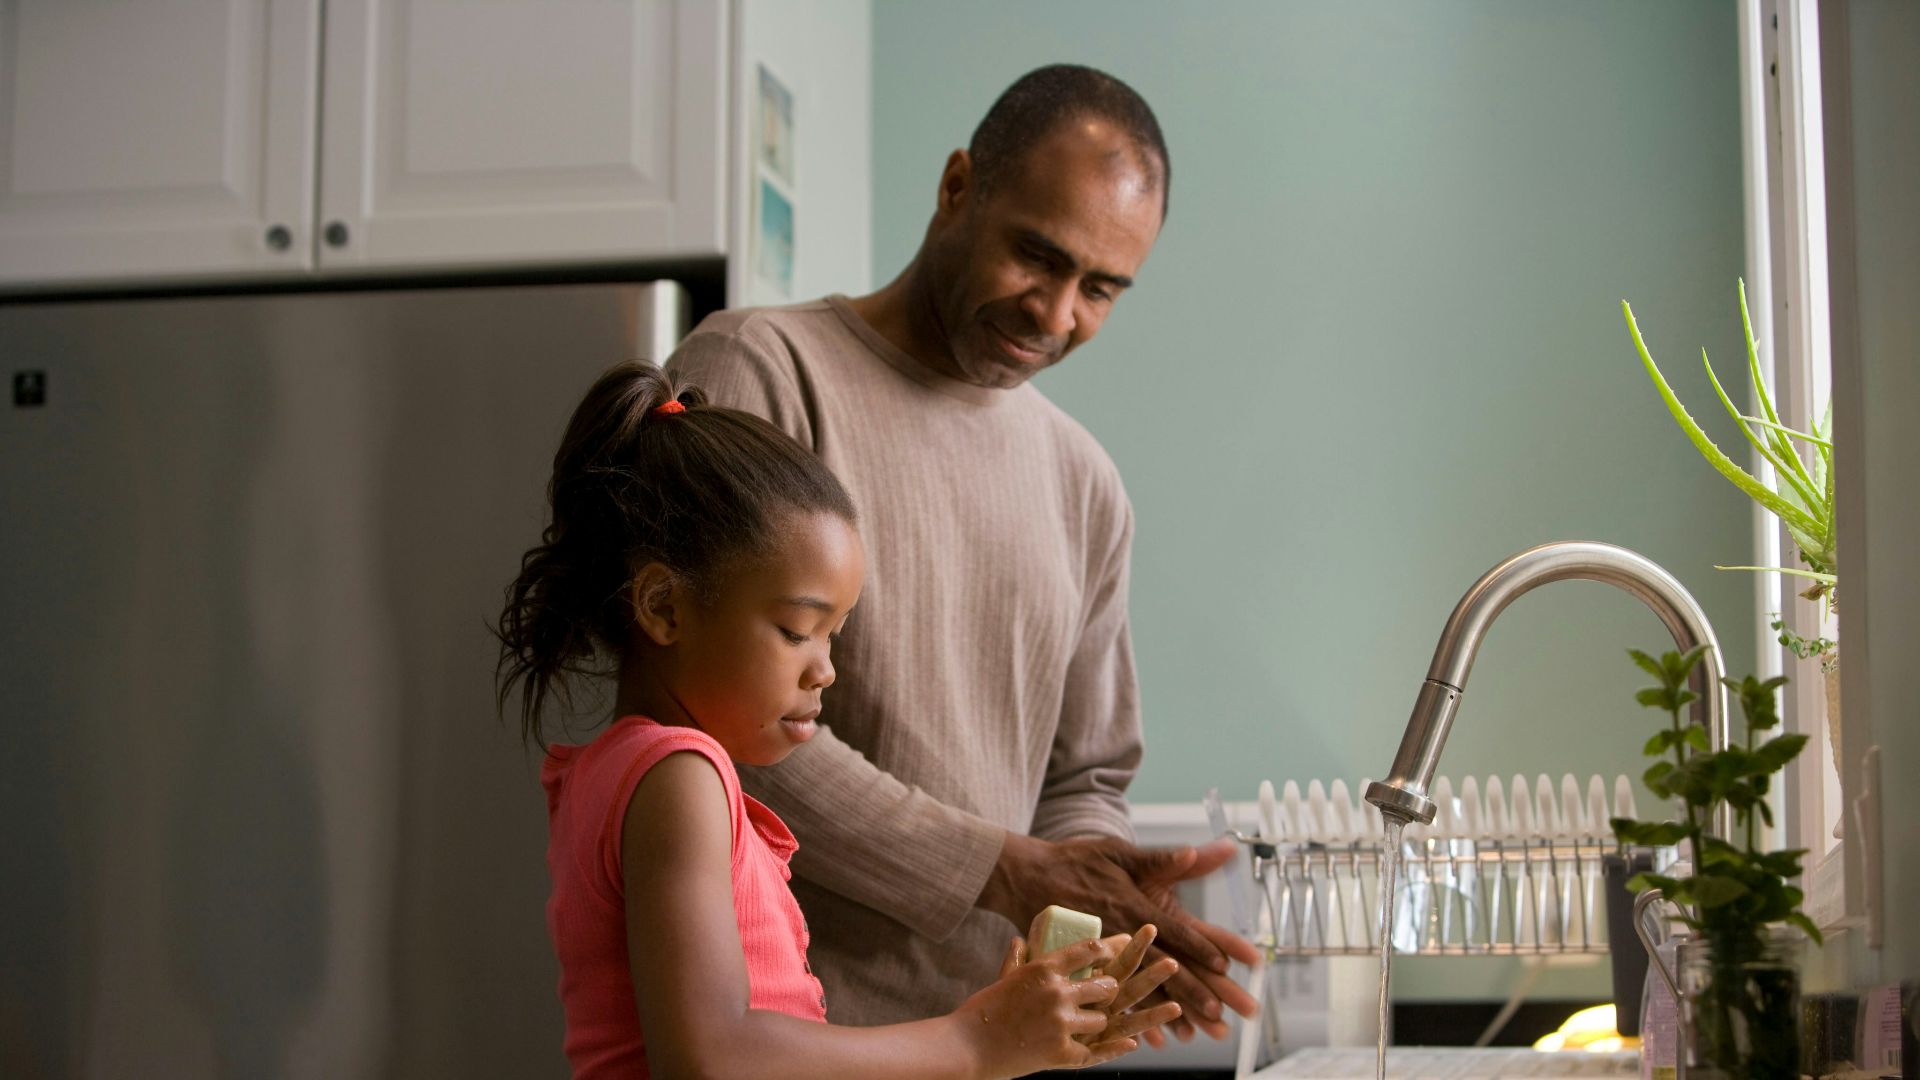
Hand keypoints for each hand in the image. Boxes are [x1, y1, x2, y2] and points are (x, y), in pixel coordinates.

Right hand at [954, 934, 1128, 1076]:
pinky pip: (1095, 1051)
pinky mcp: (1061, 1052)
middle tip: (1106, 994)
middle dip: (1108, 991)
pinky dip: (1108, 1050)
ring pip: (1101, 1019)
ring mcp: (1060, 1023)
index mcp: (1043, 969)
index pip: (1088, 950)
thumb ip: (1017, 959)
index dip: (1106, 951)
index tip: (1111, 955)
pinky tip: (1125, 1044)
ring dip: (1096, 1023)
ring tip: (1088, 1025)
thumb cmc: (982, 1011)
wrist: (966, 1046)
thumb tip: (1020, 939)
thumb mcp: (1003, 978)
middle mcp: (1057, 992)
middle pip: (1105, 986)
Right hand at [978, 834, 1261, 1043]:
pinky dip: (1128, 1018)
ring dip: (1165, 1013)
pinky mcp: (1083, 968)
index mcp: (1130, 906)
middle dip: (1192, 991)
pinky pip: (1110, 998)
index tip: (1223, 965)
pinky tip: (1145, 1038)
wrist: (1025, 877)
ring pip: (1139, 990)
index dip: (1199, 948)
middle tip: (1217, 1012)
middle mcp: (1118, 935)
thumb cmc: (1074, 861)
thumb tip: (1193, 852)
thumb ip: (1158, 859)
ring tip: (1191, 1033)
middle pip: (1161, 969)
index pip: (1173, 932)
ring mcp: (1099, 956)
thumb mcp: (1117, 852)